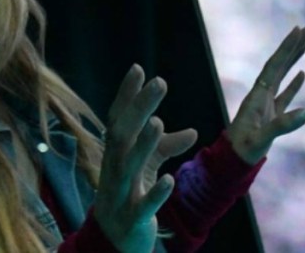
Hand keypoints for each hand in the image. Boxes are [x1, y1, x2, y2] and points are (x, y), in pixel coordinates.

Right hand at [95, 64, 196, 252]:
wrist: (112, 241)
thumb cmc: (129, 196)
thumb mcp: (147, 169)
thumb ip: (165, 148)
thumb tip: (193, 131)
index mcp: (115, 154)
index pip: (118, 118)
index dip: (127, 95)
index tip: (138, 68)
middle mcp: (114, 169)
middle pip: (123, 134)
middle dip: (140, 107)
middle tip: (159, 82)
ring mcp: (121, 193)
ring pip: (129, 166)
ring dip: (143, 144)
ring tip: (158, 121)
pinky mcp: (133, 218)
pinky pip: (143, 205)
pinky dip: (155, 193)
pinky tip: (168, 180)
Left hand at [227, 25, 304, 164]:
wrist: (232, 161)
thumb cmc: (244, 150)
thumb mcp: (262, 138)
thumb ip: (282, 125)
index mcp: (257, 95)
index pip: (274, 66)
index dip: (286, 48)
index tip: (298, 31)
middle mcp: (261, 95)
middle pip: (278, 64)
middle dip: (292, 46)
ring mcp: (266, 104)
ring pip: (282, 76)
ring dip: (293, 59)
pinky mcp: (271, 115)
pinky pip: (284, 94)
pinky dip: (293, 83)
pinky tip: (302, 73)